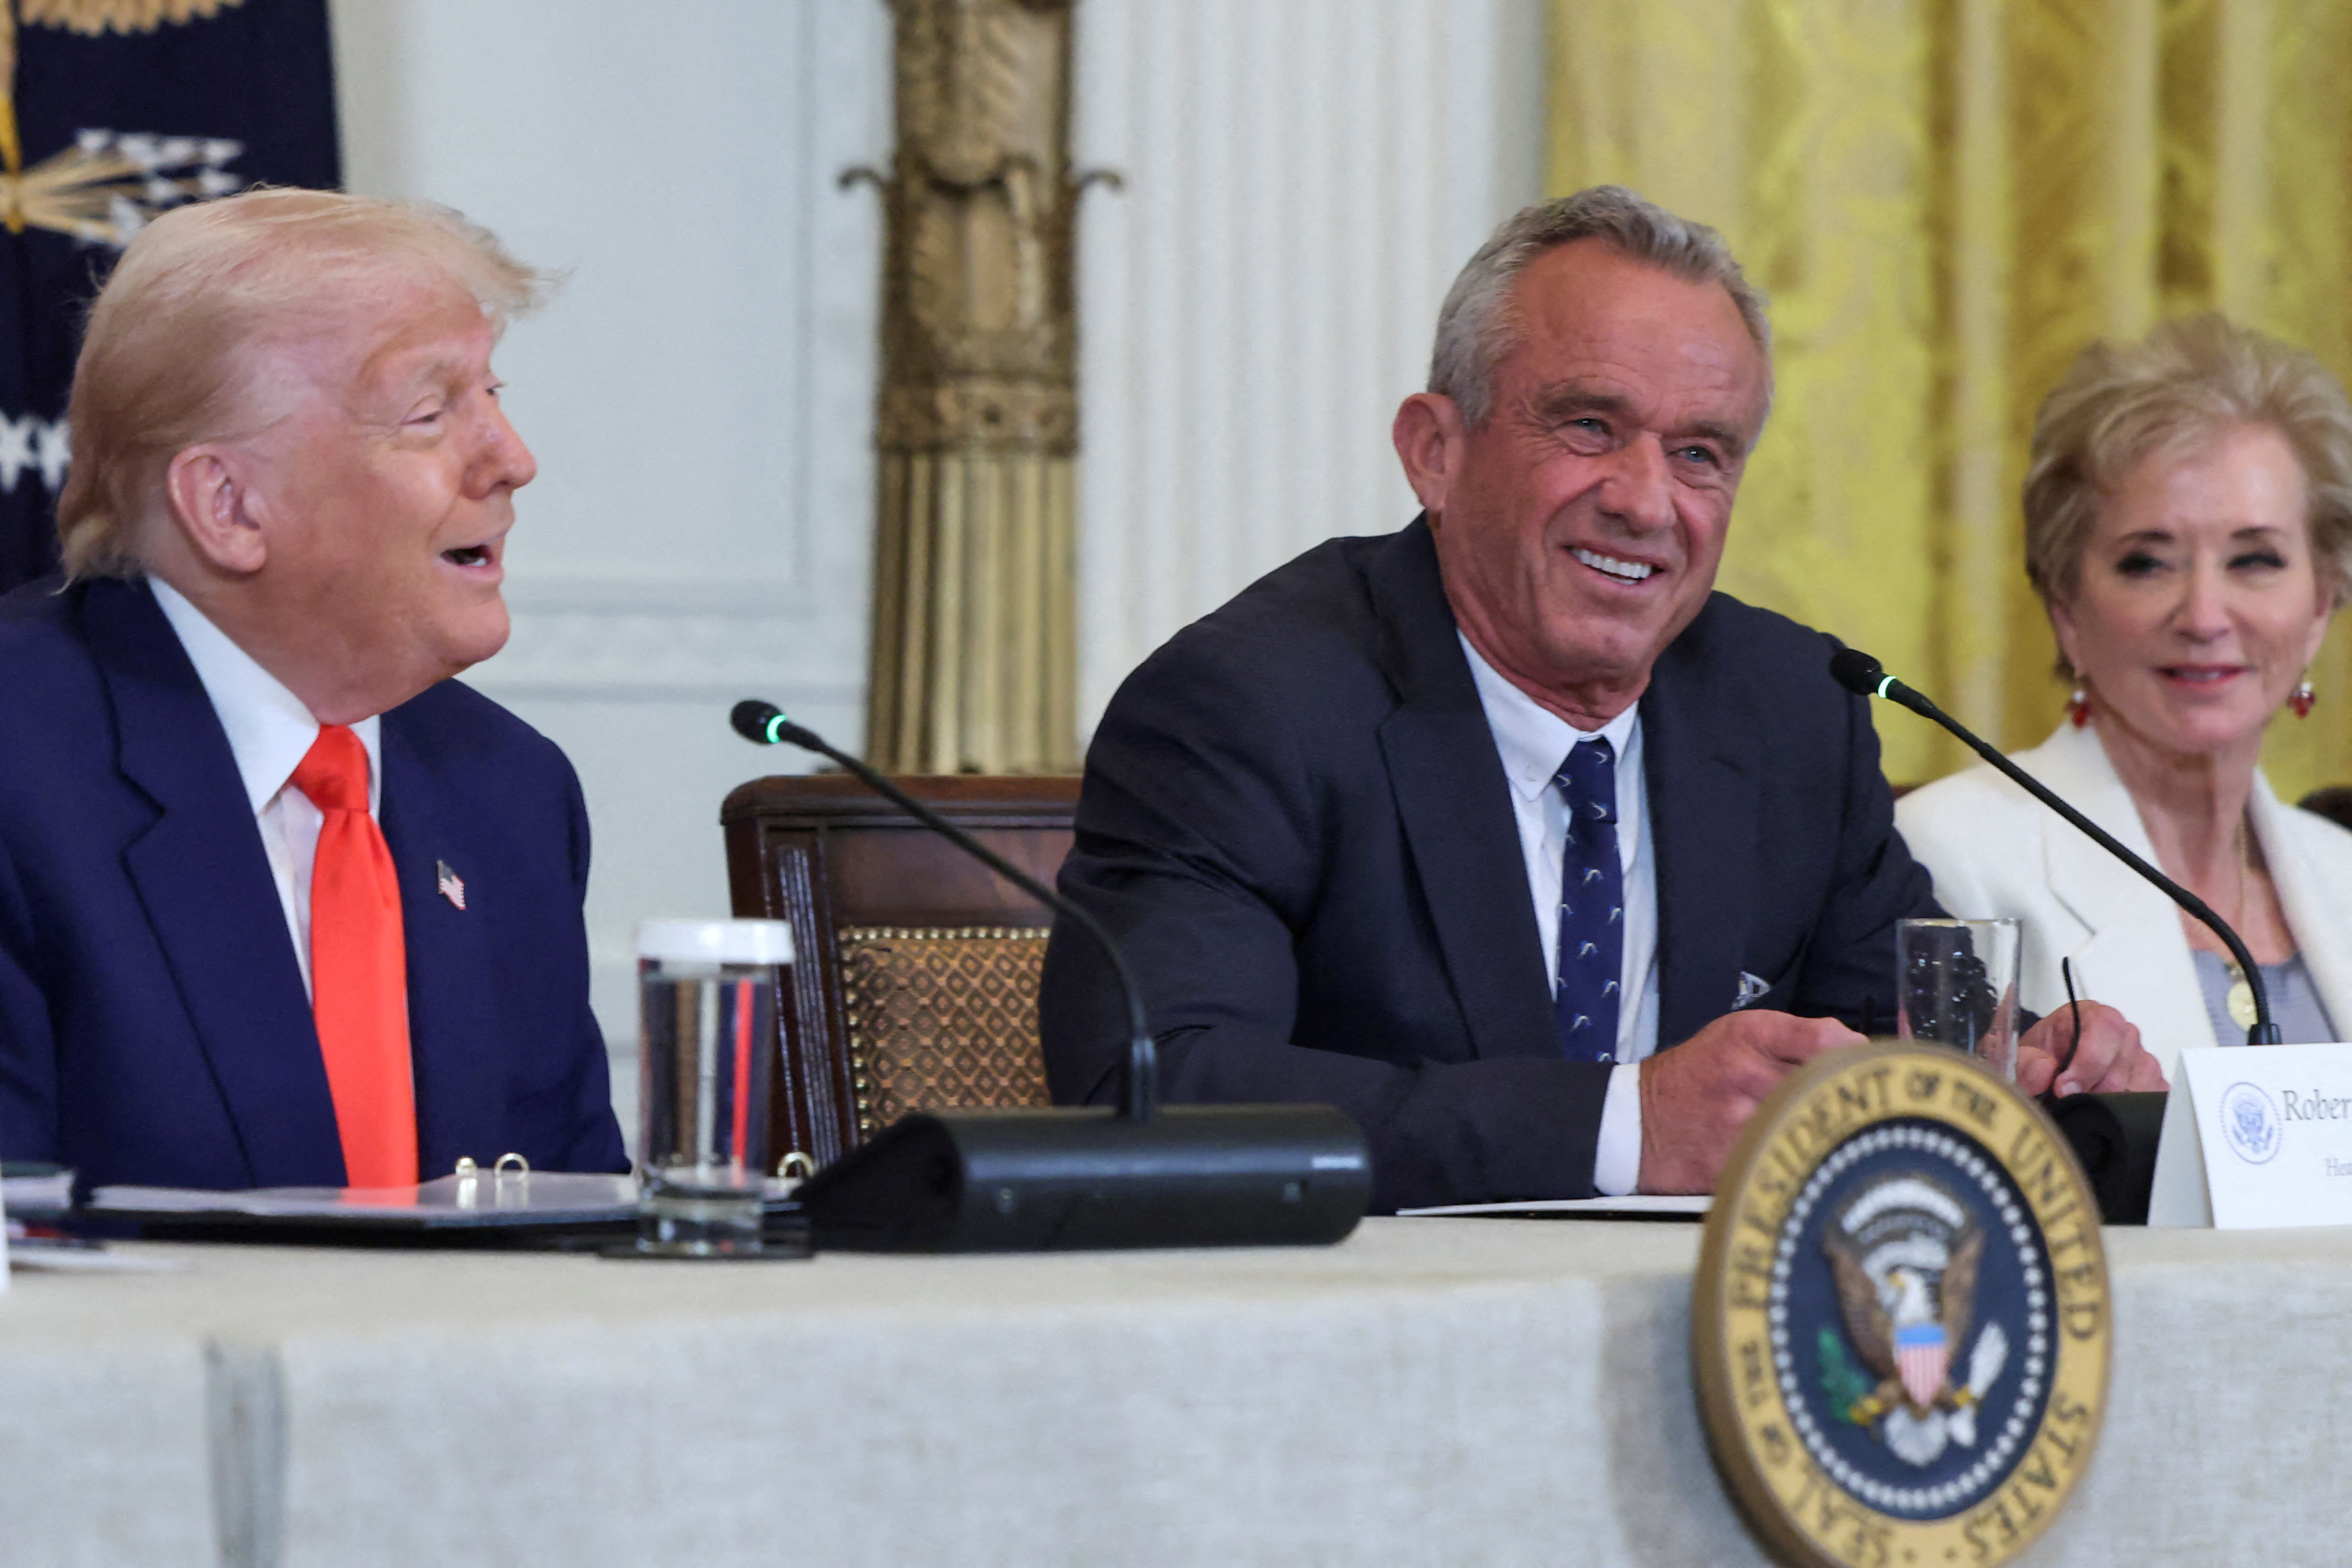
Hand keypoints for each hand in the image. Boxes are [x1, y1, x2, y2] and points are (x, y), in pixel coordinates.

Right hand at [1636, 1011, 1864, 1193]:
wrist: (1637, 1121)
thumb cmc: (1697, 1076)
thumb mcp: (1738, 1034)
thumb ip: (1796, 1037)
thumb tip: (1858, 1047)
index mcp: (1748, 1035)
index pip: (1825, 1039)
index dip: (1856, 1057)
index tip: (1865, 1069)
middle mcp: (1744, 1073)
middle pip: (1826, 1087)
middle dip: (1844, 1099)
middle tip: (1853, 1109)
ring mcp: (1739, 1120)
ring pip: (1811, 1127)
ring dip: (1825, 1134)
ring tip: (1821, 1135)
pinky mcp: (1733, 1161)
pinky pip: (1785, 1160)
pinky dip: (1797, 1162)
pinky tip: (1793, 1158)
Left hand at [2014, 1001, 2165, 1095]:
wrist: (2049, 1078)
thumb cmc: (2041, 1061)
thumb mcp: (2021, 1059)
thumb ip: (2025, 1064)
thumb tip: (2044, 1071)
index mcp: (2091, 1016)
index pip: (2106, 1026)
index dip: (2087, 1060)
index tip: (2064, 1086)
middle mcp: (2121, 1034)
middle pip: (2123, 1064)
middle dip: (2093, 1089)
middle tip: (2070, 1101)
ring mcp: (2140, 1059)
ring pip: (2139, 1085)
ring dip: (2109, 1103)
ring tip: (2084, 1105)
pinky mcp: (2152, 1083)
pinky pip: (2152, 1099)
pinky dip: (2129, 1111)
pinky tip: (2106, 1110)